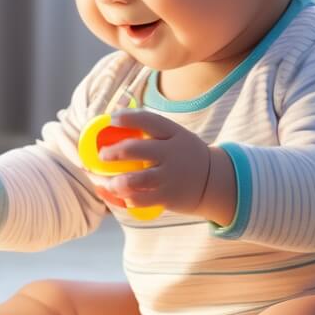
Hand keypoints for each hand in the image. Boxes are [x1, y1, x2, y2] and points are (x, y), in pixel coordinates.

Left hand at [96, 109, 211, 216]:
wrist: (211, 181)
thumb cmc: (181, 154)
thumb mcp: (174, 136)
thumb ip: (149, 128)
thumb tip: (114, 114)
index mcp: (173, 134)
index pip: (150, 120)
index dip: (129, 118)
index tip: (111, 119)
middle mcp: (171, 153)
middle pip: (139, 149)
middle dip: (116, 151)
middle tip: (102, 155)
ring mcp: (170, 176)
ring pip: (139, 179)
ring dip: (119, 181)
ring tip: (108, 182)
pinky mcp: (168, 197)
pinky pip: (142, 199)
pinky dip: (127, 198)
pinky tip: (119, 196)